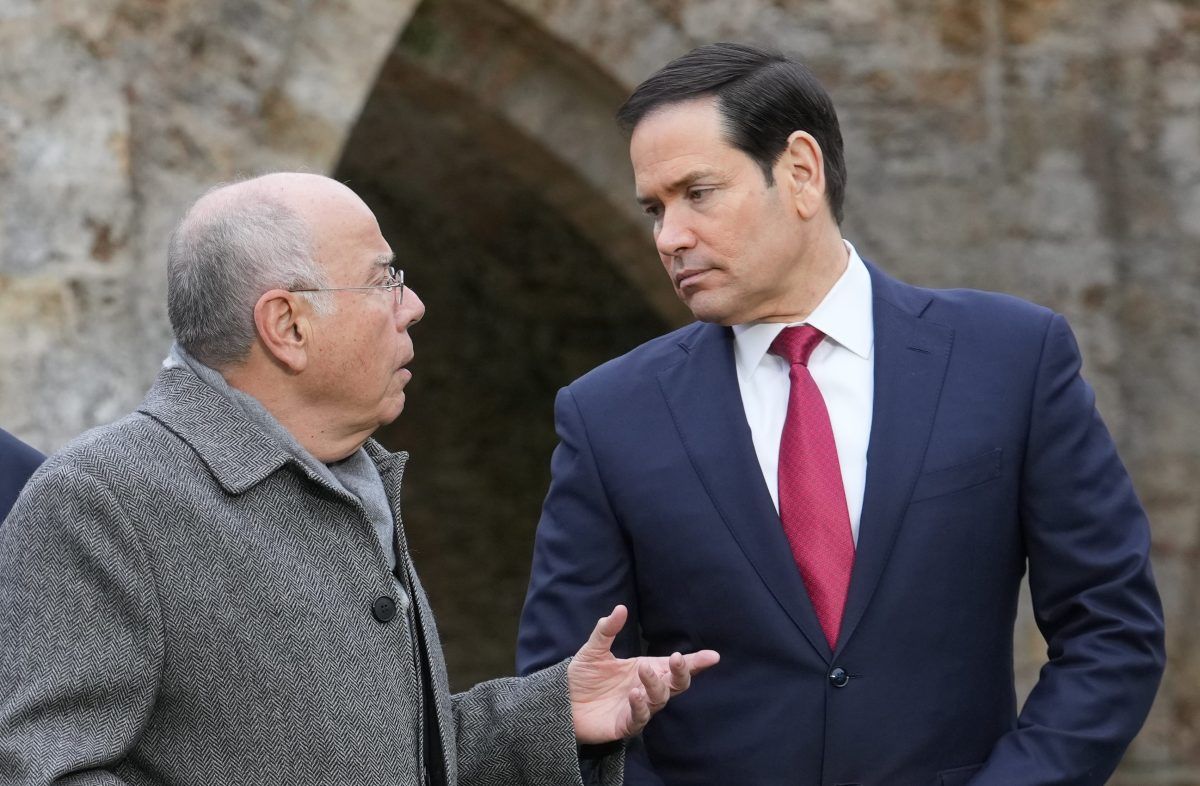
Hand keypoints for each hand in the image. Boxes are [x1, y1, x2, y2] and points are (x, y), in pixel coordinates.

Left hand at [567, 604, 719, 743]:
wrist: (561, 701)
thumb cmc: (582, 676)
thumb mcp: (594, 649)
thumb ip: (607, 629)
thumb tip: (621, 608)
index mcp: (646, 668)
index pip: (675, 666)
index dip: (695, 662)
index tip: (713, 656)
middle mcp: (647, 688)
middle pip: (676, 684)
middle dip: (682, 672)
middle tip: (676, 658)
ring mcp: (638, 707)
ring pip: (660, 699)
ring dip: (655, 685)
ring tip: (643, 670)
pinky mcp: (625, 724)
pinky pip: (640, 717)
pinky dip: (640, 706)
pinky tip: (634, 694)